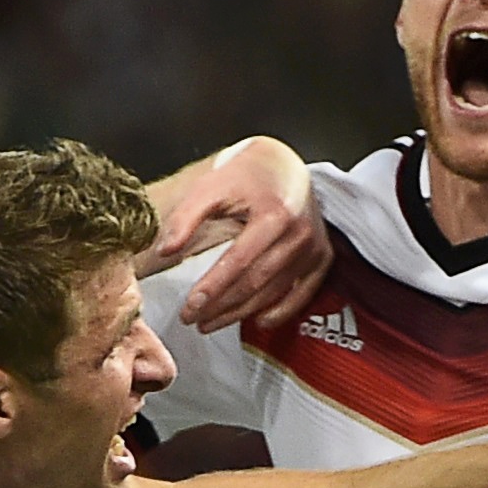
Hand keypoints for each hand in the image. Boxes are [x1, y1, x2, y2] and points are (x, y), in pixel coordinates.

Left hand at [152, 137, 333, 332]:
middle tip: (192, 319)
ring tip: (210, 322)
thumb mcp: (211, 186)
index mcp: (274, 214)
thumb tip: (165, 250)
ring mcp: (313, 249)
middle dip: (221, 306)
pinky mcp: (321, 258)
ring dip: (240, 313)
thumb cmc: (246, 175)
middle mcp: (299, 234)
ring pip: (273, 292)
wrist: (285, 165)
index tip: (189, 307)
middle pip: (255, 282)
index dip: (212, 288)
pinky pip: (302, 294)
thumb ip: (185, 217)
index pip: (239, 262)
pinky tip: (257, 321)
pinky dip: (280, 312)